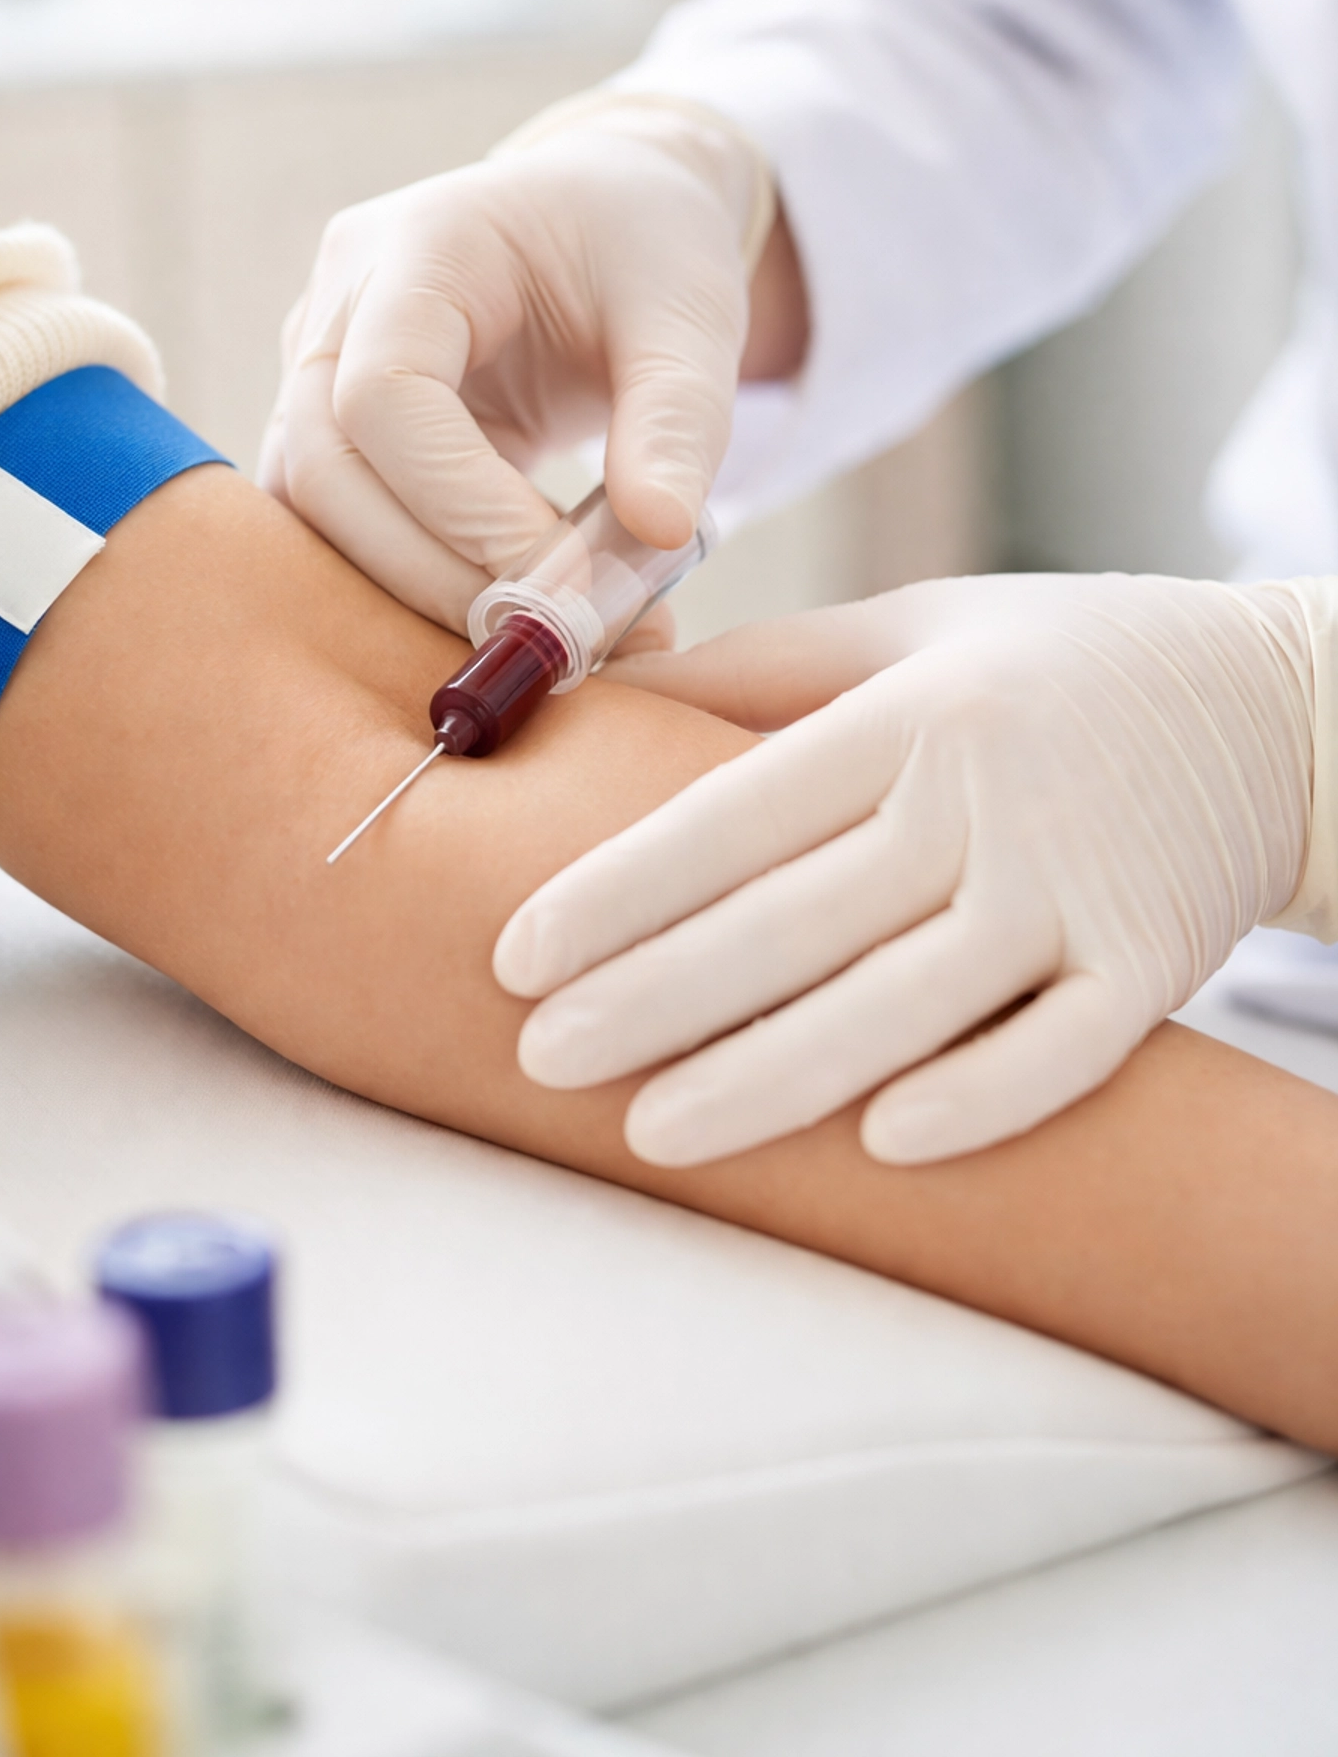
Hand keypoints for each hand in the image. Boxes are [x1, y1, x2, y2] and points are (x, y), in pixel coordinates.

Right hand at [259, 94, 771, 630]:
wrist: (607, 220)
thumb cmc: (647, 248)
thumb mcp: (692, 316)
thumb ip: (679, 422)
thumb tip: (657, 538)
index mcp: (423, 244)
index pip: (384, 392)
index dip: (457, 503)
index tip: (557, 578)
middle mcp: (341, 302)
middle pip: (324, 465)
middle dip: (427, 570)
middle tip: (549, 637)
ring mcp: (320, 366)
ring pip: (312, 508)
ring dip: (411, 587)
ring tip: (538, 627)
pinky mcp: (335, 428)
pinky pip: (339, 521)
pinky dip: (411, 577)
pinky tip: (506, 601)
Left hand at [493, 573, 1317, 1163]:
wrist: (1274, 703)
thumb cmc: (1054, 661)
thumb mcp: (911, 629)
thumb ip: (763, 672)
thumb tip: (596, 699)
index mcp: (912, 710)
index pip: (737, 809)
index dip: (619, 887)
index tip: (517, 952)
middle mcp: (986, 796)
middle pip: (796, 918)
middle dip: (655, 998)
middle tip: (538, 1060)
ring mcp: (1076, 886)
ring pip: (906, 1003)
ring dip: (773, 1077)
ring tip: (651, 1133)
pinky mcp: (1155, 963)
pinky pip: (1064, 1050)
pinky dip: (981, 1100)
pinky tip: (882, 1148)